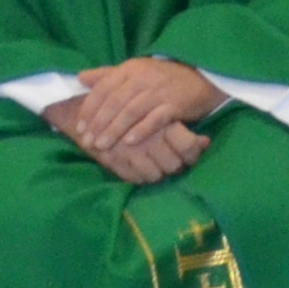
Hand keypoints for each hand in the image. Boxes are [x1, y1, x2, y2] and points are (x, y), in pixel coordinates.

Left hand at [50, 56, 222, 165]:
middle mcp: (142, 78)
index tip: (80, 126)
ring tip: (103, 145)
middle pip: (115, 102)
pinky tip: (130, 142)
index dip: (90, 108)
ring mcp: (159, 91)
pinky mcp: (175, 103)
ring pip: (132, 111)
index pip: (103, 88)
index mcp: (129, 69)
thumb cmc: (161, 78)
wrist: (200, 78)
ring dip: (115, 130)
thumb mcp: (134, 71)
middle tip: (88, 141)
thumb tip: (80, 77)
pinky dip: (141, 130)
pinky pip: (155, 118)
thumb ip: (107, 75)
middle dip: (99, 123)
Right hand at [88, 117, 207, 185]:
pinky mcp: (115, 162)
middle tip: (171, 161)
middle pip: (175, 165)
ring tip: (155, 166)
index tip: (188, 155)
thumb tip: (206, 141)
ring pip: (156, 175)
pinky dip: (139, 177)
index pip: (189, 147)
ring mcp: (131, 151)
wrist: (82, 110)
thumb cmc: (126, 108)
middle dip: (175, 166)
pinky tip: (139, 169)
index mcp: (161, 121)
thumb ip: (184, 130)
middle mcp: (149, 137)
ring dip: (157, 173)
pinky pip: (136, 178)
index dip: (192, 154)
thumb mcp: (155, 112)